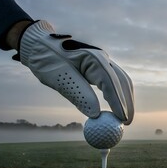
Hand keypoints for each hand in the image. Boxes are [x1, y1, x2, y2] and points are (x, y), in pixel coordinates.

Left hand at [13, 20, 133, 124]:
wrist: (39, 44)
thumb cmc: (47, 60)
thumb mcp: (59, 77)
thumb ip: (79, 94)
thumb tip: (96, 114)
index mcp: (92, 58)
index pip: (110, 82)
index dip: (118, 102)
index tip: (122, 120)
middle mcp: (102, 57)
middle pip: (122, 81)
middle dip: (127, 103)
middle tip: (126, 123)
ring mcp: (102, 60)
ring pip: (121, 80)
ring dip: (125, 99)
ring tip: (124, 119)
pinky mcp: (99, 65)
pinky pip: (114, 80)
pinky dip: (118, 94)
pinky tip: (116, 106)